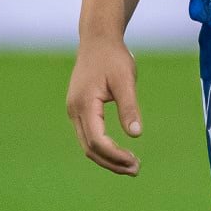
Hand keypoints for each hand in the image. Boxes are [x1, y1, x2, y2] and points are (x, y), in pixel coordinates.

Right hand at [66, 37, 142, 175]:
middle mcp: (74, 111)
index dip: (115, 155)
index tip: (135, 161)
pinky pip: (88, 136)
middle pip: (90, 148)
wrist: (97, 40)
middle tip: (136, 170)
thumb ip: (129, 107)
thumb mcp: (126, 80)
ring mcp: (74, 111)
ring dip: (107, 158)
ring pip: (87, 145)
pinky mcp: (78, 110)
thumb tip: (136, 134)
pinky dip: (103, 148)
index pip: (97, 140)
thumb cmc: (113, 58)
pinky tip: (119, 152)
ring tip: (131, 165)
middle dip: (112, 163)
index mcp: (84, 104)